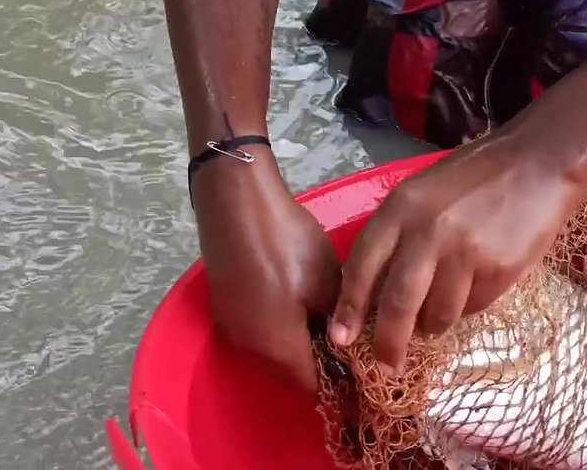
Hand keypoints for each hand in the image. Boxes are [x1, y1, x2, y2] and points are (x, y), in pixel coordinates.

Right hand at [191, 146, 341, 392]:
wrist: (235, 201)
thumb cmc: (287, 243)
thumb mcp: (326, 282)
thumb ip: (339, 320)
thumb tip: (345, 338)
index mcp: (278, 349)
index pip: (315, 385)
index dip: (341, 379)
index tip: (362, 362)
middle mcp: (249, 348)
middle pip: (290, 371)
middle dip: (319, 360)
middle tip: (347, 335)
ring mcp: (232, 326)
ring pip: (273, 349)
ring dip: (298, 341)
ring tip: (323, 314)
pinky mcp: (223, 305)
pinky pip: (258, 329)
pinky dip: (279, 324)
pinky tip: (294, 296)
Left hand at [327, 132, 583, 372]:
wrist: (537, 164)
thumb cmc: (474, 178)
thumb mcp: (421, 192)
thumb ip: (397, 233)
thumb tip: (372, 292)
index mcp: (401, 207)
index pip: (362, 265)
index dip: (348, 308)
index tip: (341, 339)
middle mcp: (427, 231)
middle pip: (396, 303)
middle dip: (388, 341)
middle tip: (386, 364)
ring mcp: (464, 252)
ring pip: (437, 315)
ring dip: (433, 325)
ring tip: (438, 316)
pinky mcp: (497, 269)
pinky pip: (472, 308)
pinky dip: (467, 308)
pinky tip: (475, 286)